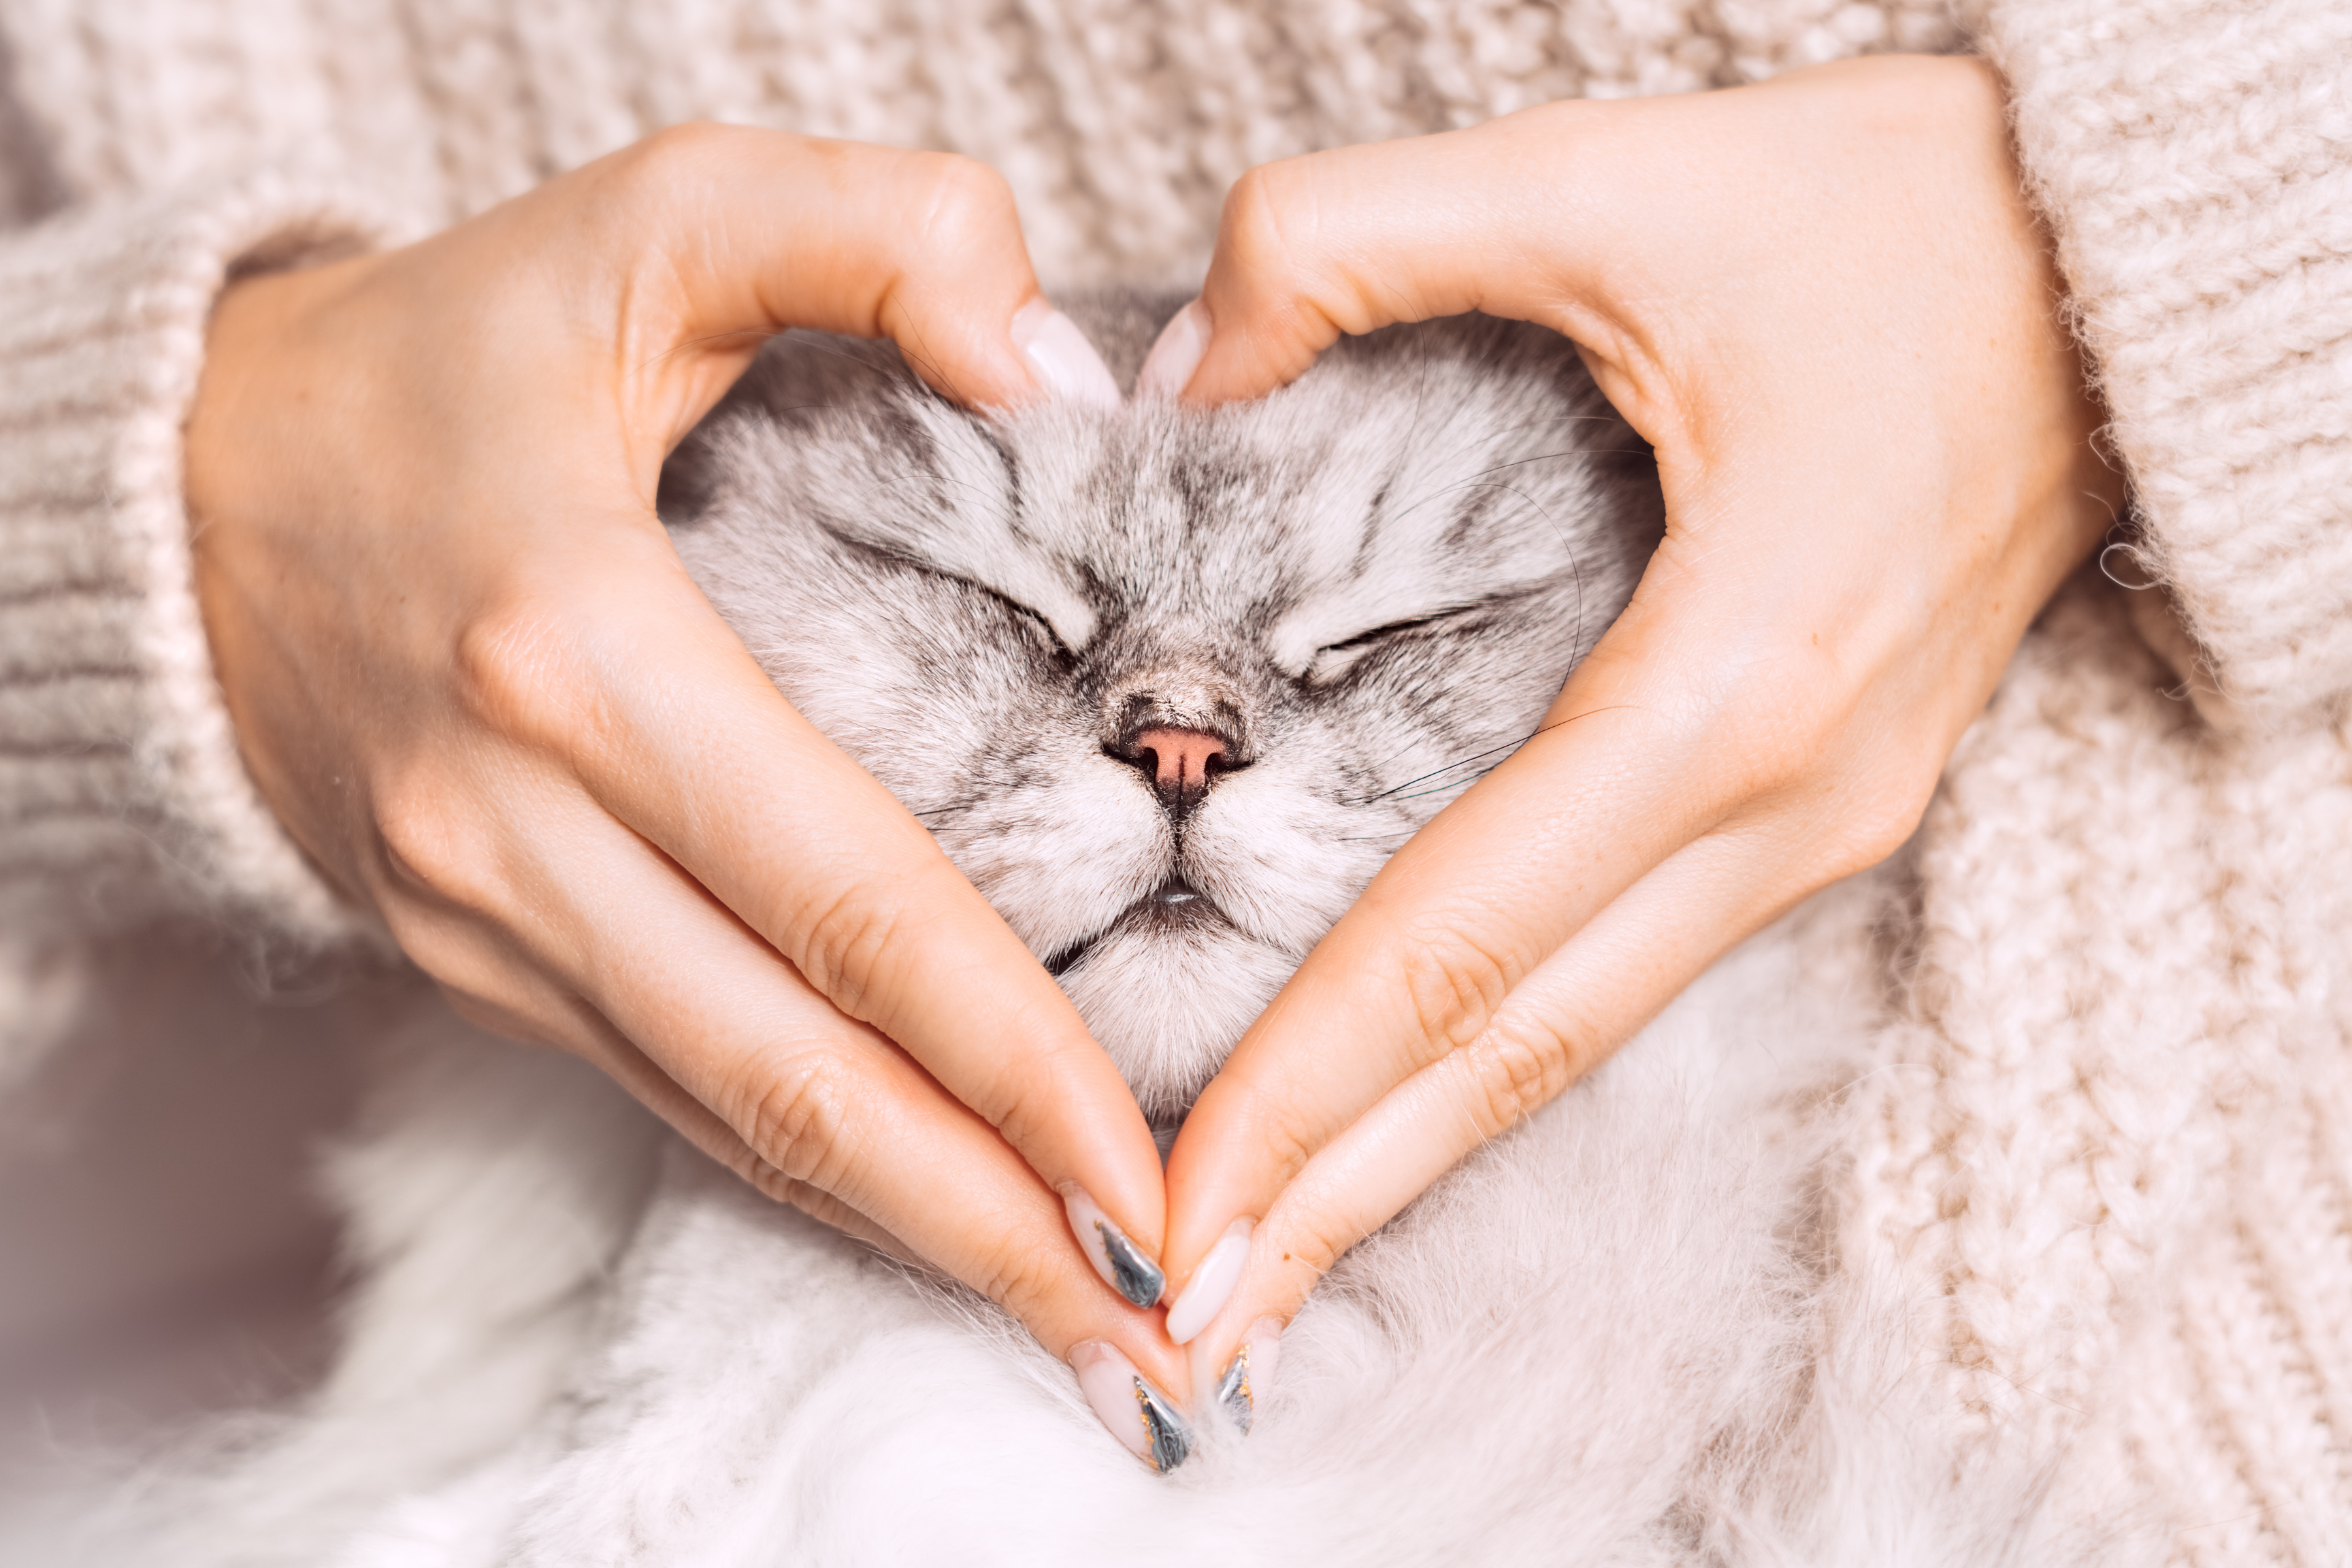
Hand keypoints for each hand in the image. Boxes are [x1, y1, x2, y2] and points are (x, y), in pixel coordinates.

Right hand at [185, 127, 1191, 1415]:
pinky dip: (807, 1171)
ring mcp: (481, 916)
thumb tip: (1059, 367)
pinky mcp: (474, 956)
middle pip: (789, 1072)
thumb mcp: (653, 214)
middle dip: (984, 1221)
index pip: (842, 897)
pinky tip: (929, 1219)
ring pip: (727, 1116)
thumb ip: (879, 229)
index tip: (1146, 1170)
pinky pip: (670, 1088)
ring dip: (909, 1233)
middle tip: (1157, 1336)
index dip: (1005, 1054)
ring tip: (1081, 1324)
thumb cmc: (447, 354)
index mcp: (578, 649)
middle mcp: (515, 824)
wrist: (182, 482)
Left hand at [1136, 57, 2126, 1393]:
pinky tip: (1398, 1116)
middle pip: (1521, 1053)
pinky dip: (1494, 1065)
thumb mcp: (1605, 174)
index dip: (1305, 1087)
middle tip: (1176, 1342)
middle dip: (1339, 1202)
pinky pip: (1623, 971)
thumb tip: (1169, 374)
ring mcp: (1821, 825)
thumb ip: (1343, 243)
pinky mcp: (1814, 807)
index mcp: (1739, 682)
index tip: (1168, 1210)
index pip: (1466, 936)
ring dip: (1412, 1160)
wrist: (2111, 256)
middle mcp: (1790, 802)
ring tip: (1259, 1270)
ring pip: (1576, 1038)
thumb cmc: (1891, 214)